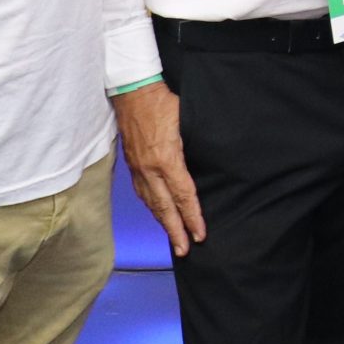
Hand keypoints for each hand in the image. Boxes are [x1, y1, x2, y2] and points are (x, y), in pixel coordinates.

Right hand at [114, 83, 204, 256]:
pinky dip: (152, 207)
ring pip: (152, 203)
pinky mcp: (132, 165)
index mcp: (166, 160)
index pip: (183, 196)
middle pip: (165, 207)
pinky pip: (142, 193)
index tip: (200, 234)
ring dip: (163, 222)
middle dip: (175, 231)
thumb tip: (211, 160)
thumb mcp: (188, 121)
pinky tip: (158, 214)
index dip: (192, 217)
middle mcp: (149, 169)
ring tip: (172, 238)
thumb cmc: (164, 103)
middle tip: (184, 251)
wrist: (132, 93)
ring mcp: (138, 169)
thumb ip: (197, 145)